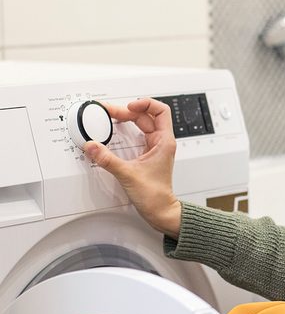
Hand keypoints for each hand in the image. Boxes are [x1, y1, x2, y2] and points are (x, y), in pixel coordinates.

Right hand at [84, 98, 181, 237]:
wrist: (160, 210)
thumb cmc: (154, 195)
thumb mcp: (127, 174)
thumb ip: (107, 159)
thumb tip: (92, 146)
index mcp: (164, 142)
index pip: (161, 111)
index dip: (145, 103)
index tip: (129, 106)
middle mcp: (162, 142)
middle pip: (147, 116)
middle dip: (128, 110)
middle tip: (109, 111)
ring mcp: (156, 147)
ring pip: (143, 124)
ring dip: (128, 118)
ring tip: (111, 115)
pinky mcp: (149, 154)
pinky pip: (139, 134)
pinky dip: (128, 128)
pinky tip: (117, 129)